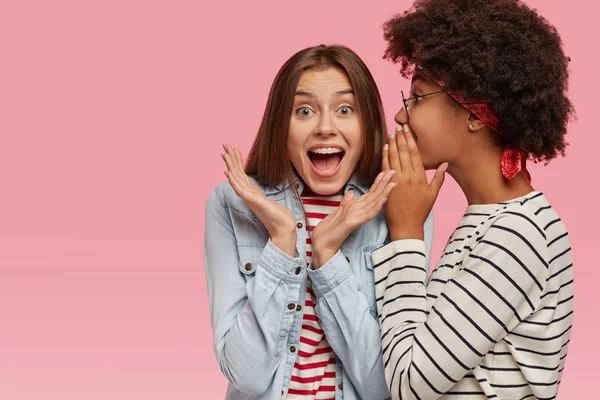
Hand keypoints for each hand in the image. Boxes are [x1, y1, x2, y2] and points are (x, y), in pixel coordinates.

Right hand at [222, 144, 296, 255]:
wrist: (284, 228)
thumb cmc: (279, 217)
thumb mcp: (270, 201)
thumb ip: (263, 196)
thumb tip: (259, 192)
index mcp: (252, 193)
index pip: (242, 175)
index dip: (236, 163)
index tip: (232, 151)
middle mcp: (248, 195)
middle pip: (237, 174)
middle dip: (231, 159)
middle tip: (225, 145)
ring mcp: (249, 199)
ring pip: (237, 179)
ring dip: (230, 166)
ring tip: (225, 153)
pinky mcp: (253, 202)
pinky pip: (240, 189)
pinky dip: (234, 181)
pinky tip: (228, 172)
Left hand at [311, 170, 397, 267]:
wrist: (322, 243)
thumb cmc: (330, 229)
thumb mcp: (338, 210)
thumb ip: (346, 201)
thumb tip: (351, 191)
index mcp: (356, 208)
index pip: (370, 193)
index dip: (378, 182)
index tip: (385, 171)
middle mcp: (359, 211)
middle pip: (375, 195)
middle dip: (384, 183)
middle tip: (394, 171)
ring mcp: (358, 217)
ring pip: (374, 203)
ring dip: (384, 192)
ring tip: (392, 183)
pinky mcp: (354, 223)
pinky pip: (368, 213)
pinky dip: (376, 206)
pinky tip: (383, 199)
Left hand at [382, 124, 447, 240]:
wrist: (406, 225)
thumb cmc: (420, 211)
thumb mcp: (433, 194)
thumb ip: (438, 178)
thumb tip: (445, 163)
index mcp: (420, 177)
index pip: (414, 153)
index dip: (410, 139)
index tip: (408, 130)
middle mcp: (408, 176)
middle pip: (403, 152)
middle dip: (400, 138)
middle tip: (399, 126)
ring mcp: (397, 180)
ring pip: (393, 158)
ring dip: (392, 144)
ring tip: (391, 133)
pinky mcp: (387, 186)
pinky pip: (385, 167)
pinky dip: (384, 156)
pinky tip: (384, 148)